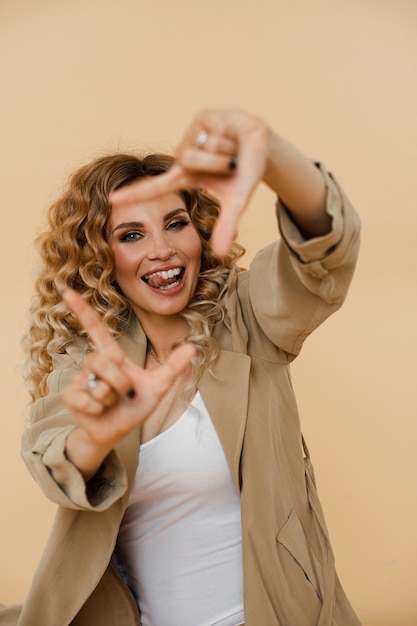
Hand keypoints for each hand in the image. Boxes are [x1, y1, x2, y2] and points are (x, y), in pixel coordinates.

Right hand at [62, 289, 194, 472]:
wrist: (118, 431)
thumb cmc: (136, 404)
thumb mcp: (158, 386)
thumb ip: (173, 367)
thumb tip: (193, 347)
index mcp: (113, 356)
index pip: (95, 328)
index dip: (82, 310)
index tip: (68, 291)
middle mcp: (94, 364)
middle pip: (102, 361)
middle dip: (119, 381)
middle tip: (125, 393)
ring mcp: (80, 380)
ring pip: (97, 384)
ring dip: (111, 398)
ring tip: (113, 402)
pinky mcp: (71, 398)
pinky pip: (87, 400)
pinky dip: (99, 409)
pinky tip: (99, 412)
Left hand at [110, 110, 270, 257]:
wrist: (263, 146)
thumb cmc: (245, 173)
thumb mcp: (236, 201)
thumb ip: (227, 226)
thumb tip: (220, 254)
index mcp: (186, 177)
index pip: (156, 187)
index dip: (136, 194)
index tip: (113, 200)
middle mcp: (183, 156)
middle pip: (189, 161)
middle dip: (217, 164)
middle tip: (231, 165)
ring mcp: (191, 136)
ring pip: (202, 147)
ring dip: (224, 152)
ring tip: (232, 150)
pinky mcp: (201, 118)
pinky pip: (213, 132)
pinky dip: (230, 137)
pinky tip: (233, 133)